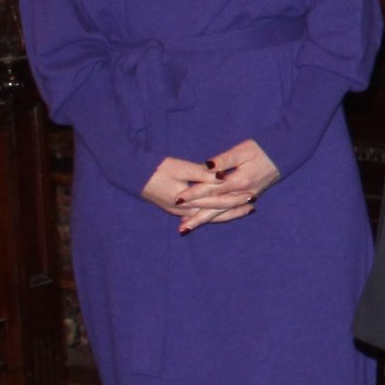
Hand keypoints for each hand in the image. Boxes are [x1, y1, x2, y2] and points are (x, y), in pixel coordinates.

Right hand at [141, 155, 255, 233]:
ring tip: (242, 211)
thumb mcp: (180, 167)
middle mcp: (183, 211)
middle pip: (214, 213)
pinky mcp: (175, 209)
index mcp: (186, 201)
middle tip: (252, 207)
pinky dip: (211, 214)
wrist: (132, 174)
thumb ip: (202, 173)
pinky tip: (219, 214)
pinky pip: (198, 215)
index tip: (250, 196)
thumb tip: (222, 176)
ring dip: (224, 214)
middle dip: (234, 211)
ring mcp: (178, 212)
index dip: (235, 199)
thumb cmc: (156, 168)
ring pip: (206, 216)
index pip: (216, 202)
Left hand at [174, 139, 280, 231]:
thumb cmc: (262, 148)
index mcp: (240, 180)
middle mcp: (244, 193)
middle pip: (216, 207)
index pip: (212, 190)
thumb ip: (223, 160)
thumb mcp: (242, 150)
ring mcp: (248, 197)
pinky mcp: (251, 197)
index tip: (178, 199)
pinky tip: (209, 219)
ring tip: (189, 228)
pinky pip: (231, 210)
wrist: (286, 153)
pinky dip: (219, 216)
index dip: (194, 194)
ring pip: (223, 212)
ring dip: (206, 220)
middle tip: (181, 227)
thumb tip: (206, 168)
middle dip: (198, 217)